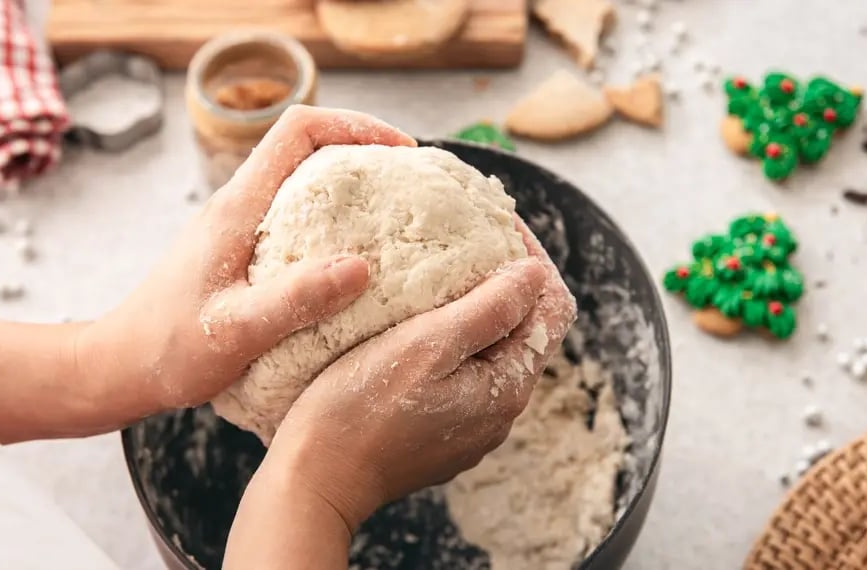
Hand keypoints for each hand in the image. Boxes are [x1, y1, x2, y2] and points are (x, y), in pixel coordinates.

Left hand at [77, 105, 415, 421]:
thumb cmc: (169, 350)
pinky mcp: (240, 252)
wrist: (121, 368)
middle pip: (306, 147)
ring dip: (349, 188)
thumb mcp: (235, 330)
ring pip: (302, 182)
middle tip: (409, 186)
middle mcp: (238, 206)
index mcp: (237, 207)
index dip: (355, 125)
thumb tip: (361, 266)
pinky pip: (296, 218)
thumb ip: (296, 299)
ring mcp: (239, 227)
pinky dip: (333, 224)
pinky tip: (354, 262)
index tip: (400, 153)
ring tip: (393, 220)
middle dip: (362, 153)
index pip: (299, 129)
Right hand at [260, 225, 575, 530]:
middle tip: (469, 237)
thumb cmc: (360, 412)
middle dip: (506, 280)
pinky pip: (459, 371)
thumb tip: (535, 274)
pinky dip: (449, 336)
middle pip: (525, 330)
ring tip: (439, 271)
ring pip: (490, 350)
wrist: (313, 481)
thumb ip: (489, 310)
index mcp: (507, 388)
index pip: (553, 309)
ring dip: (475, 308)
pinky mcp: (436, 429)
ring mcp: (467, 424)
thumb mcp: (427, 347)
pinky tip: (413, 319)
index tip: (500, 222)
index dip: (534, 259)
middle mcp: (497, 411)